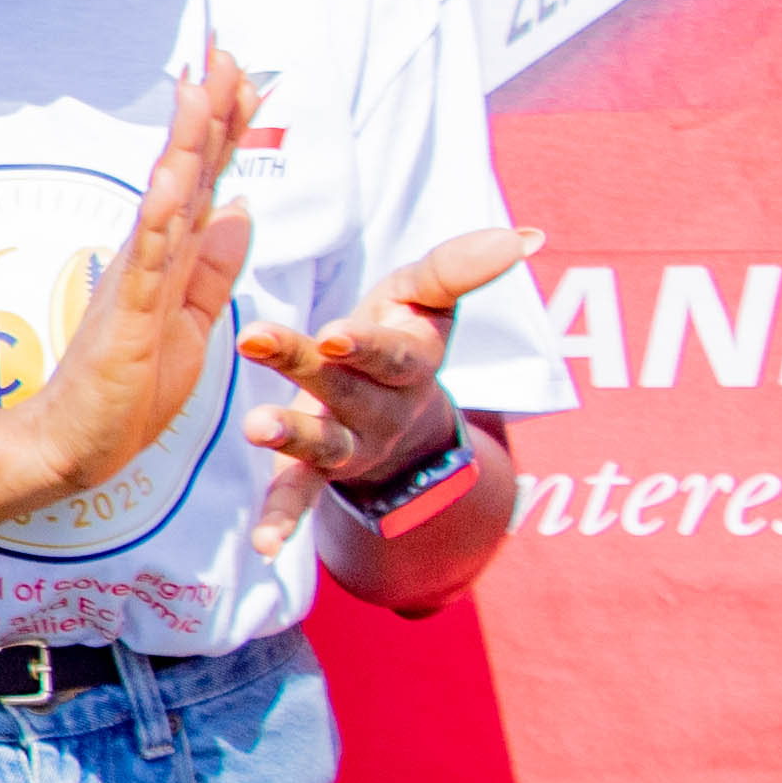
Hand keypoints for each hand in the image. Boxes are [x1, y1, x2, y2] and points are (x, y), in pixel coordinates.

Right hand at [7, 51, 257, 507]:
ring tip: (201, 90)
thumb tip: (241, 205)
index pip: (205, 177)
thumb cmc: (128, 390)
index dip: (225, 125)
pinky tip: (174, 178)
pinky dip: (161, 216)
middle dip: (208, 110)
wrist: (76, 444)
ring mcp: (135, 280)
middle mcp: (152, 255)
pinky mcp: (125, 314)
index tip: (242, 69)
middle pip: (186, 169)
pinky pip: (147, 258)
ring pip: (166, 199)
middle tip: (223, 50)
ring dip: (184, 144)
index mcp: (172, 257)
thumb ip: (214, 266)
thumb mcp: (192, 321)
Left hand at [239, 222, 541, 550]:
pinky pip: (302, 498)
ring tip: (255, 426)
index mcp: (409, 364)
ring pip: (323, 443)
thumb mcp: (427, 297)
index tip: (336, 331)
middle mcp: (383, 410)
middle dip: (302, 363)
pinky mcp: (317, 472)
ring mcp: (352, 445)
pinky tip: (262, 546)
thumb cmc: (405, 337)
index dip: (367, 344)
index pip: (392, 355)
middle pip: (344, 388)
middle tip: (260, 338)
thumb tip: (525, 236)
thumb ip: (462, 267)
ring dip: (290, 434)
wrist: (404, 414)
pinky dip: (284, 520)